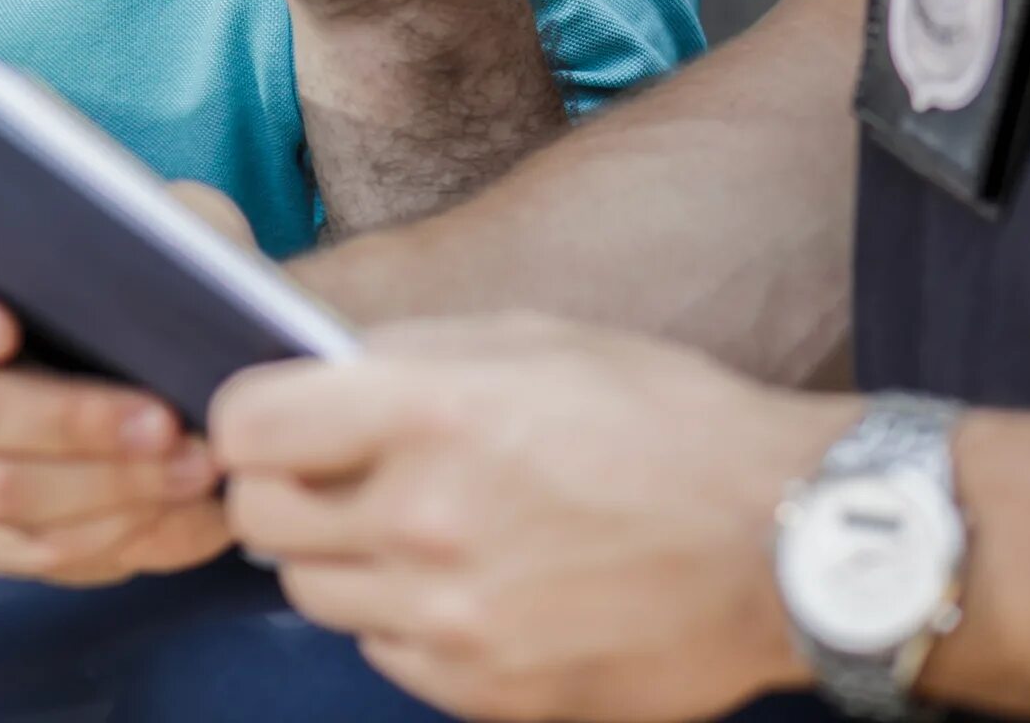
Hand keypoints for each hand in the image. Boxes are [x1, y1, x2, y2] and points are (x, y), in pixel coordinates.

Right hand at [0, 187, 250, 584]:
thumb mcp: (151, 215)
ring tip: (191, 467)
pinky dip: (107, 536)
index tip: (2, 330)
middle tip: (162, 421)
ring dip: (106, 487)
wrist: (171, 339)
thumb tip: (147, 266)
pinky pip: (22, 547)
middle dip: (68, 420)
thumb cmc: (148, 260)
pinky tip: (173, 510)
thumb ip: (138, 223)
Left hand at [212, 314, 855, 721]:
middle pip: (258, 520)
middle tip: (333, 478)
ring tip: (419, 531)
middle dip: (282, 492)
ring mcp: (453, 619)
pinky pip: (383, 653)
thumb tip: (310, 374)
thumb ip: (403, 359)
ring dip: (342, 560)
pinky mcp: (487, 691)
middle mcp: (425, 520)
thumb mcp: (528, 341)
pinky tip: (473, 586)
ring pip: (312, 594)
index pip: (245, 425)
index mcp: (427, 413)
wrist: (785, 541)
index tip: (275, 421)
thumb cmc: (661, 421)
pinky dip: (404, 623)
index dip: (250, 420)